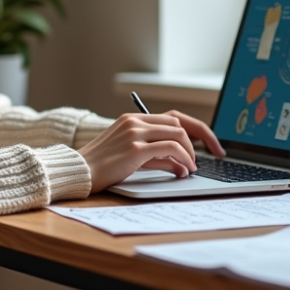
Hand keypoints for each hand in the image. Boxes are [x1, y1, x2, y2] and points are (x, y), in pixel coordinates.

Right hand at [78, 110, 224, 193]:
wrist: (79, 171)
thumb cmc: (102, 166)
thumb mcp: (131, 154)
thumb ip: (156, 154)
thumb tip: (182, 164)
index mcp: (133, 118)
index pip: (173, 118)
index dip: (195, 130)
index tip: (209, 143)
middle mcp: (135, 121)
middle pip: (179, 124)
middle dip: (200, 139)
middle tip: (210, 155)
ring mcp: (135, 133)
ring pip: (178, 135)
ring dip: (191, 153)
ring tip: (193, 167)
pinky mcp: (135, 148)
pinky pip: (170, 149)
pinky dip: (183, 160)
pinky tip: (184, 171)